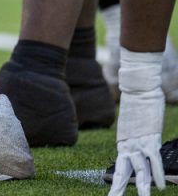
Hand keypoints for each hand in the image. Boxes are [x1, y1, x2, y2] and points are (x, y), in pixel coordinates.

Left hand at [109, 50, 165, 195]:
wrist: (137, 87)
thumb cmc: (137, 104)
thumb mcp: (133, 124)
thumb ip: (135, 135)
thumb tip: (138, 139)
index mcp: (123, 143)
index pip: (120, 167)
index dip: (118, 181)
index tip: (113, 193)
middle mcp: (128, 145)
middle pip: (124, 172)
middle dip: (120, 189)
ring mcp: (139, 142)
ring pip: (140, 169)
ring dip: (142, 186)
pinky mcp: (149, 137)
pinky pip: (154, 159)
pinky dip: (157, 173)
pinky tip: (159, 186)